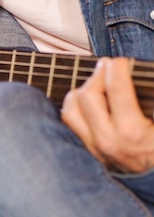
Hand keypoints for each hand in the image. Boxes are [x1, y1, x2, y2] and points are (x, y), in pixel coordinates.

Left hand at [61, 57, 153, 172]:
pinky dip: (75, 109)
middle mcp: (107, 141)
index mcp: (132, 133)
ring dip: (80, 92)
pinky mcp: (89, 154)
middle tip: (108, 67)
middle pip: (86, 96)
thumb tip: (135, 79)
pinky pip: (70, 125)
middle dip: (97, 76)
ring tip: (96, 83)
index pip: (116, 89)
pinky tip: (87, 102)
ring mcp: (94, 149)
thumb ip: (150, 100)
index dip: (117, 69)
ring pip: (70, 110)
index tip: (120, 62)